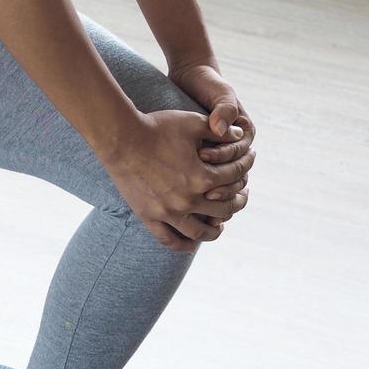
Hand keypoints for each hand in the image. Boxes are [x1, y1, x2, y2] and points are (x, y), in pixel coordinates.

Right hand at [103, 110, 252, 251]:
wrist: (120, 138)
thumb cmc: (157, 127)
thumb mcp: (192, 123)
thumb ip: (218, 131)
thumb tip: (240, 134)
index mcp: (203, 177)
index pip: (235, 177)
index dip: (246, 165)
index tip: (248, 161)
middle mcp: (189, 200)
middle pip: (225, 209)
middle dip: (238, 199)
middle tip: (241, 193)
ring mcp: (168, 212)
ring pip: (201, 232)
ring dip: (216, 230)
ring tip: (220, 224)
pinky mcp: (149, 216)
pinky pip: (169, 240)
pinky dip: (183, 245)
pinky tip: (192, 245)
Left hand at [167, 60, 256, 204]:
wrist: (194, 78)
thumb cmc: (208, 83)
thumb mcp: (219, 94)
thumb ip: (225, 109)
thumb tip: (220, 129)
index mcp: (244, 135)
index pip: (238, 156)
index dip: (221, 157)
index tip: (200, 154)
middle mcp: (236, 148)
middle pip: (235, 176)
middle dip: (220, 183)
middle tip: (199, 185)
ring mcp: (222, 155)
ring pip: (224, 184)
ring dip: (211, 193)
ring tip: (191, 196)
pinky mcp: (206, 159)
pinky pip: (208, 182)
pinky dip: (199, 192)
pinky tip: (183, 198)